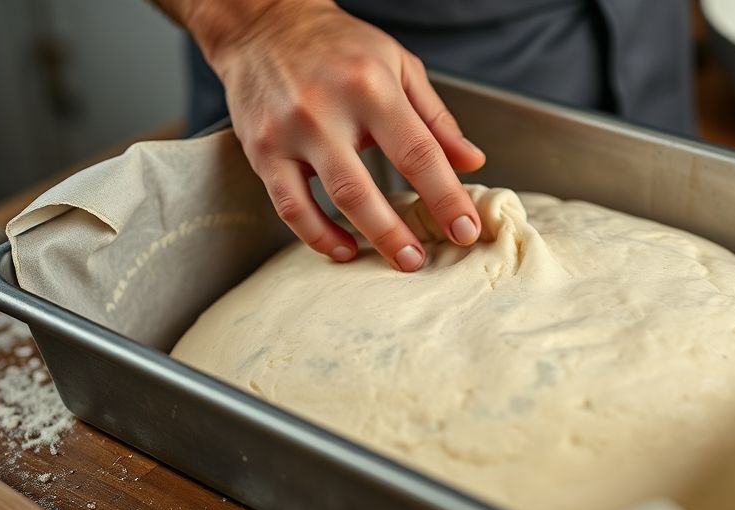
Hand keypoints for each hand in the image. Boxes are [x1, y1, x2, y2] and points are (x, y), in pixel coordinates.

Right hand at [177, 0, 485, 270]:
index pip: (419, 153)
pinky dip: (317, 235)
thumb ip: (436, 118)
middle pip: (368, 187)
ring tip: (395, 260)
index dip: (446, 197)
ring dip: (367, 237)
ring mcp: (290, 133)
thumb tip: (472, 162)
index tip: (466, 229)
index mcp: (371, 86)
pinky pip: (289, 206)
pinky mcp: (262, 151)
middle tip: (423, 261)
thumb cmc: (339, 46)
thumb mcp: (398, 66)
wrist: (264, 24)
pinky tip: (342, 249)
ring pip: (330, 200)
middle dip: (400, 232)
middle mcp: (327, 109)